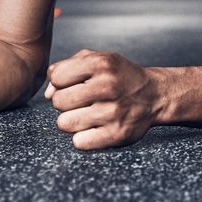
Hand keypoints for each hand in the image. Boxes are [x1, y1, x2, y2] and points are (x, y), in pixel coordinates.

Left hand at [45, 49, 161, 149]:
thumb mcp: (98, 60)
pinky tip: (94, 128)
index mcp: (101, 64)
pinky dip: (83, 137)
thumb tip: (47, 94)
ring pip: (65, 123)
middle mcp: (108, 86)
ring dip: (72, 121)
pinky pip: (79, 142)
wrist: (155, 95)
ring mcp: (113, 112)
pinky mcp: (116, 134)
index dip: (61, 82)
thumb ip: (67, 67)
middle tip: (80, 102)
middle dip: (64, 102)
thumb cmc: (119, 76)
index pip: (57, 77)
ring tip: (86, 115)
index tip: (73, 84)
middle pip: (58, 101)